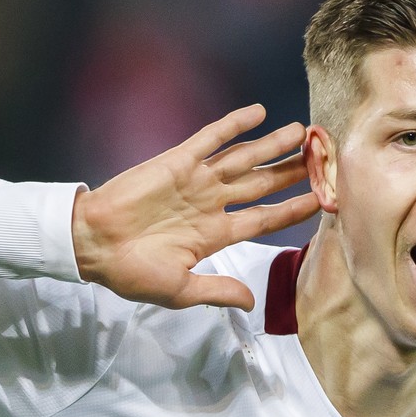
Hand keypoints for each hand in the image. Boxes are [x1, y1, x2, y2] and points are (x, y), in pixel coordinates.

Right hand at [71, 105, 318, 310]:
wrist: (93, 244)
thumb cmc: (131, 271)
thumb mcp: (179, 289)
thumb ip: (217, 291)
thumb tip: (250, 303)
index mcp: (214, 235)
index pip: (264, 219)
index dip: (293, 209)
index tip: (322, 200)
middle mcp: (210, 204)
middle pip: (261, 184)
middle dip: (291, 172)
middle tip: (321, 158)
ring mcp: (195, 180)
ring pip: (243, 158)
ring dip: (272, 145)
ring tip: (302, 132)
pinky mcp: (177, 162)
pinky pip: (211, 138)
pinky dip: (234, 125)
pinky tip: (258, 113)